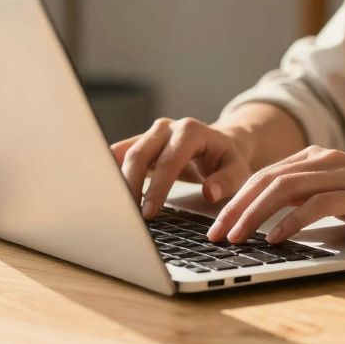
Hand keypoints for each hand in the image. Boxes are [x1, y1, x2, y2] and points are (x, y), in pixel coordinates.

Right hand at [110, 117, 253, 217]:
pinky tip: (106, 192)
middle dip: (131, 186)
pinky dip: (112, 172)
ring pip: (126, 154)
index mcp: (191, 131)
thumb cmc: (227, 160)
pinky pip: (120, 155)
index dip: (158, 187)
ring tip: (115, 209)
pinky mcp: (141, 142)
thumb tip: (210, 192)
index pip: (169, 160)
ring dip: (118, 181)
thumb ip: (226, 181)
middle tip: (129, 216)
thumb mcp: (238, 170)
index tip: (150, 213)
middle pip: (140, 154)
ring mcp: (151, 133)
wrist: (220, 144)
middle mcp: (167, 127)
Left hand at [205, 145, 344, 244]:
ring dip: (254, 215)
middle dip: (236, 207)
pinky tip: (274, 238)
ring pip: (284, 190)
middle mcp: (324, 160)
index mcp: (316, 157)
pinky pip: (315, 205)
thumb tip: (271, 217)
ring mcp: (340, 174)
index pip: (264, 176)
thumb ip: (309, 196)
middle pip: (266, 180)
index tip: (217, 223)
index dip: (236, 199)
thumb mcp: (340, 192)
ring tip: (236, 237)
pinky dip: (291, 222)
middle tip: (215, 233)